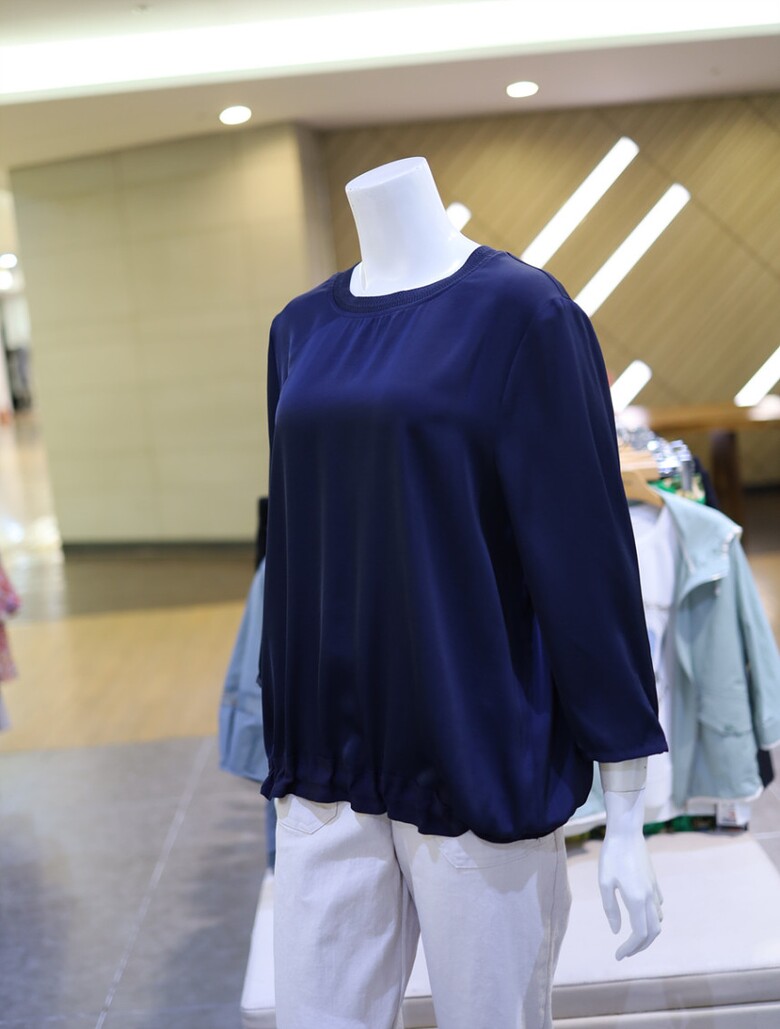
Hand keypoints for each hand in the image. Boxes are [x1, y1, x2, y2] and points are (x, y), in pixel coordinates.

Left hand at [598, 808, 662, 959]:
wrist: (626, 832)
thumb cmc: (610, 855)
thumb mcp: (604, 883)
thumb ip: (610, 909)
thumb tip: (616, 931)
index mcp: (636, 900)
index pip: (639, 935)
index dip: (629, 949)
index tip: (618, 955)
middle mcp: (649, 898)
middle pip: (653, 932)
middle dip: (640, 946)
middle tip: (626, 952)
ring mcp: (654, 889)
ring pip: (658, 920)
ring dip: (648, 933)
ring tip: (632, 937)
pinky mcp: (654, 881)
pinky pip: (658, 906)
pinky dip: (652, 918)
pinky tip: (640, 915)